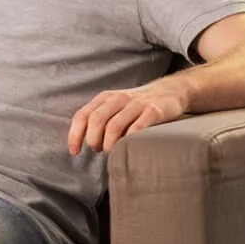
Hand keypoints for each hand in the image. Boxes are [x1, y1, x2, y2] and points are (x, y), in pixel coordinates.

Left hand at [67, 83, 187, 154]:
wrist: (170, 91)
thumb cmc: (136, 106)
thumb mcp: (115, 106)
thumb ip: (100, 119)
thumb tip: (85, 143)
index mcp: (105, 98)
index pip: (82, 115)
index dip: (75, 134)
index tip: (74, 151)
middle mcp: (118, 99)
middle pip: (96, 120)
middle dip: (92, 139)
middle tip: (97, 150)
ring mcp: (136, 104)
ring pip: (114, 125)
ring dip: (109, 143)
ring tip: (111, 151)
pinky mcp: (153, 111)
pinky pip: (137, 128)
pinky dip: (129, 141)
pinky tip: (128, 147)